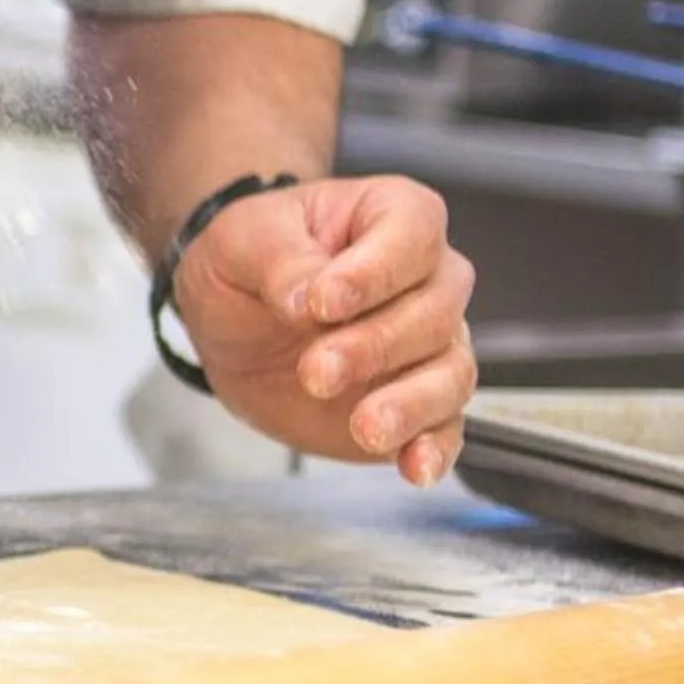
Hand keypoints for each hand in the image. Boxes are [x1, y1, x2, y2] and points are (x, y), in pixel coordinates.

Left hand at [174, 176, 477, 485]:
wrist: (231, 315)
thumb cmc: (251, 257)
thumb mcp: (241, 239)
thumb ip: (279, 260)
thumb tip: (308, 295)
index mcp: (392, 216)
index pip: (411, 233)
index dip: (373, 271)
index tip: (323, 302)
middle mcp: (427, 278)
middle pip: (433, 312)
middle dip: (375, 346)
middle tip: (314, 371)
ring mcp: (427, 344)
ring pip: (451, 373)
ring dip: (411, 404)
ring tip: (366, 427)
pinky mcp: (413, 403)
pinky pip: (445, 427)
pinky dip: (434, 449)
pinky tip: (414, 467)